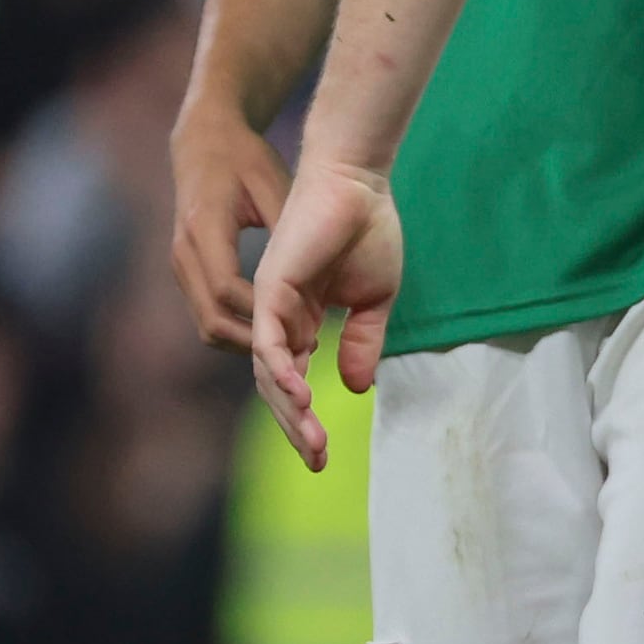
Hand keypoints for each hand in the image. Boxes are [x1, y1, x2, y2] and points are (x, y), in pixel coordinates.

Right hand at [164, 96, 287, 349]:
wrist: (205, 141)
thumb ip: (286, 220)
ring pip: (207, 324)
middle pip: (212, 320)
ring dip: (246, 341)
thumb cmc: (245, 158)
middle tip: (300, 354)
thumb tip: (314, 264)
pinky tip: (276, 329)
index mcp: (205, 228)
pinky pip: (208, 312)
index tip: (304, 327)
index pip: (228, 290)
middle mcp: (185, 253)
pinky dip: (238, 327)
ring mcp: (181, 264)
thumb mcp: (272, 181)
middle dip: (255, 343)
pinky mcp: (187, 270)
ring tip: (292, 349)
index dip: (264, 315)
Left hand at [250, 157, 406, 467]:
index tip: (321, 455)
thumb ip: (361, 342)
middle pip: (277, 386)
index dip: (304, 419)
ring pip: (269, 371)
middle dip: (296, 426)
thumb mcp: (373, 300)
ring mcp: (270, 304)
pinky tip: (300, 395)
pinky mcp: (270, 288)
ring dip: (290, 409)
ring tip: (312, 440)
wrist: (357, 182)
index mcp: (299, 321)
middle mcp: (278, 318)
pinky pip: (270, 341)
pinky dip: (282, 371)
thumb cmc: (367, 230)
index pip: (294, 380)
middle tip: (317, 460)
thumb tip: (355, 387)